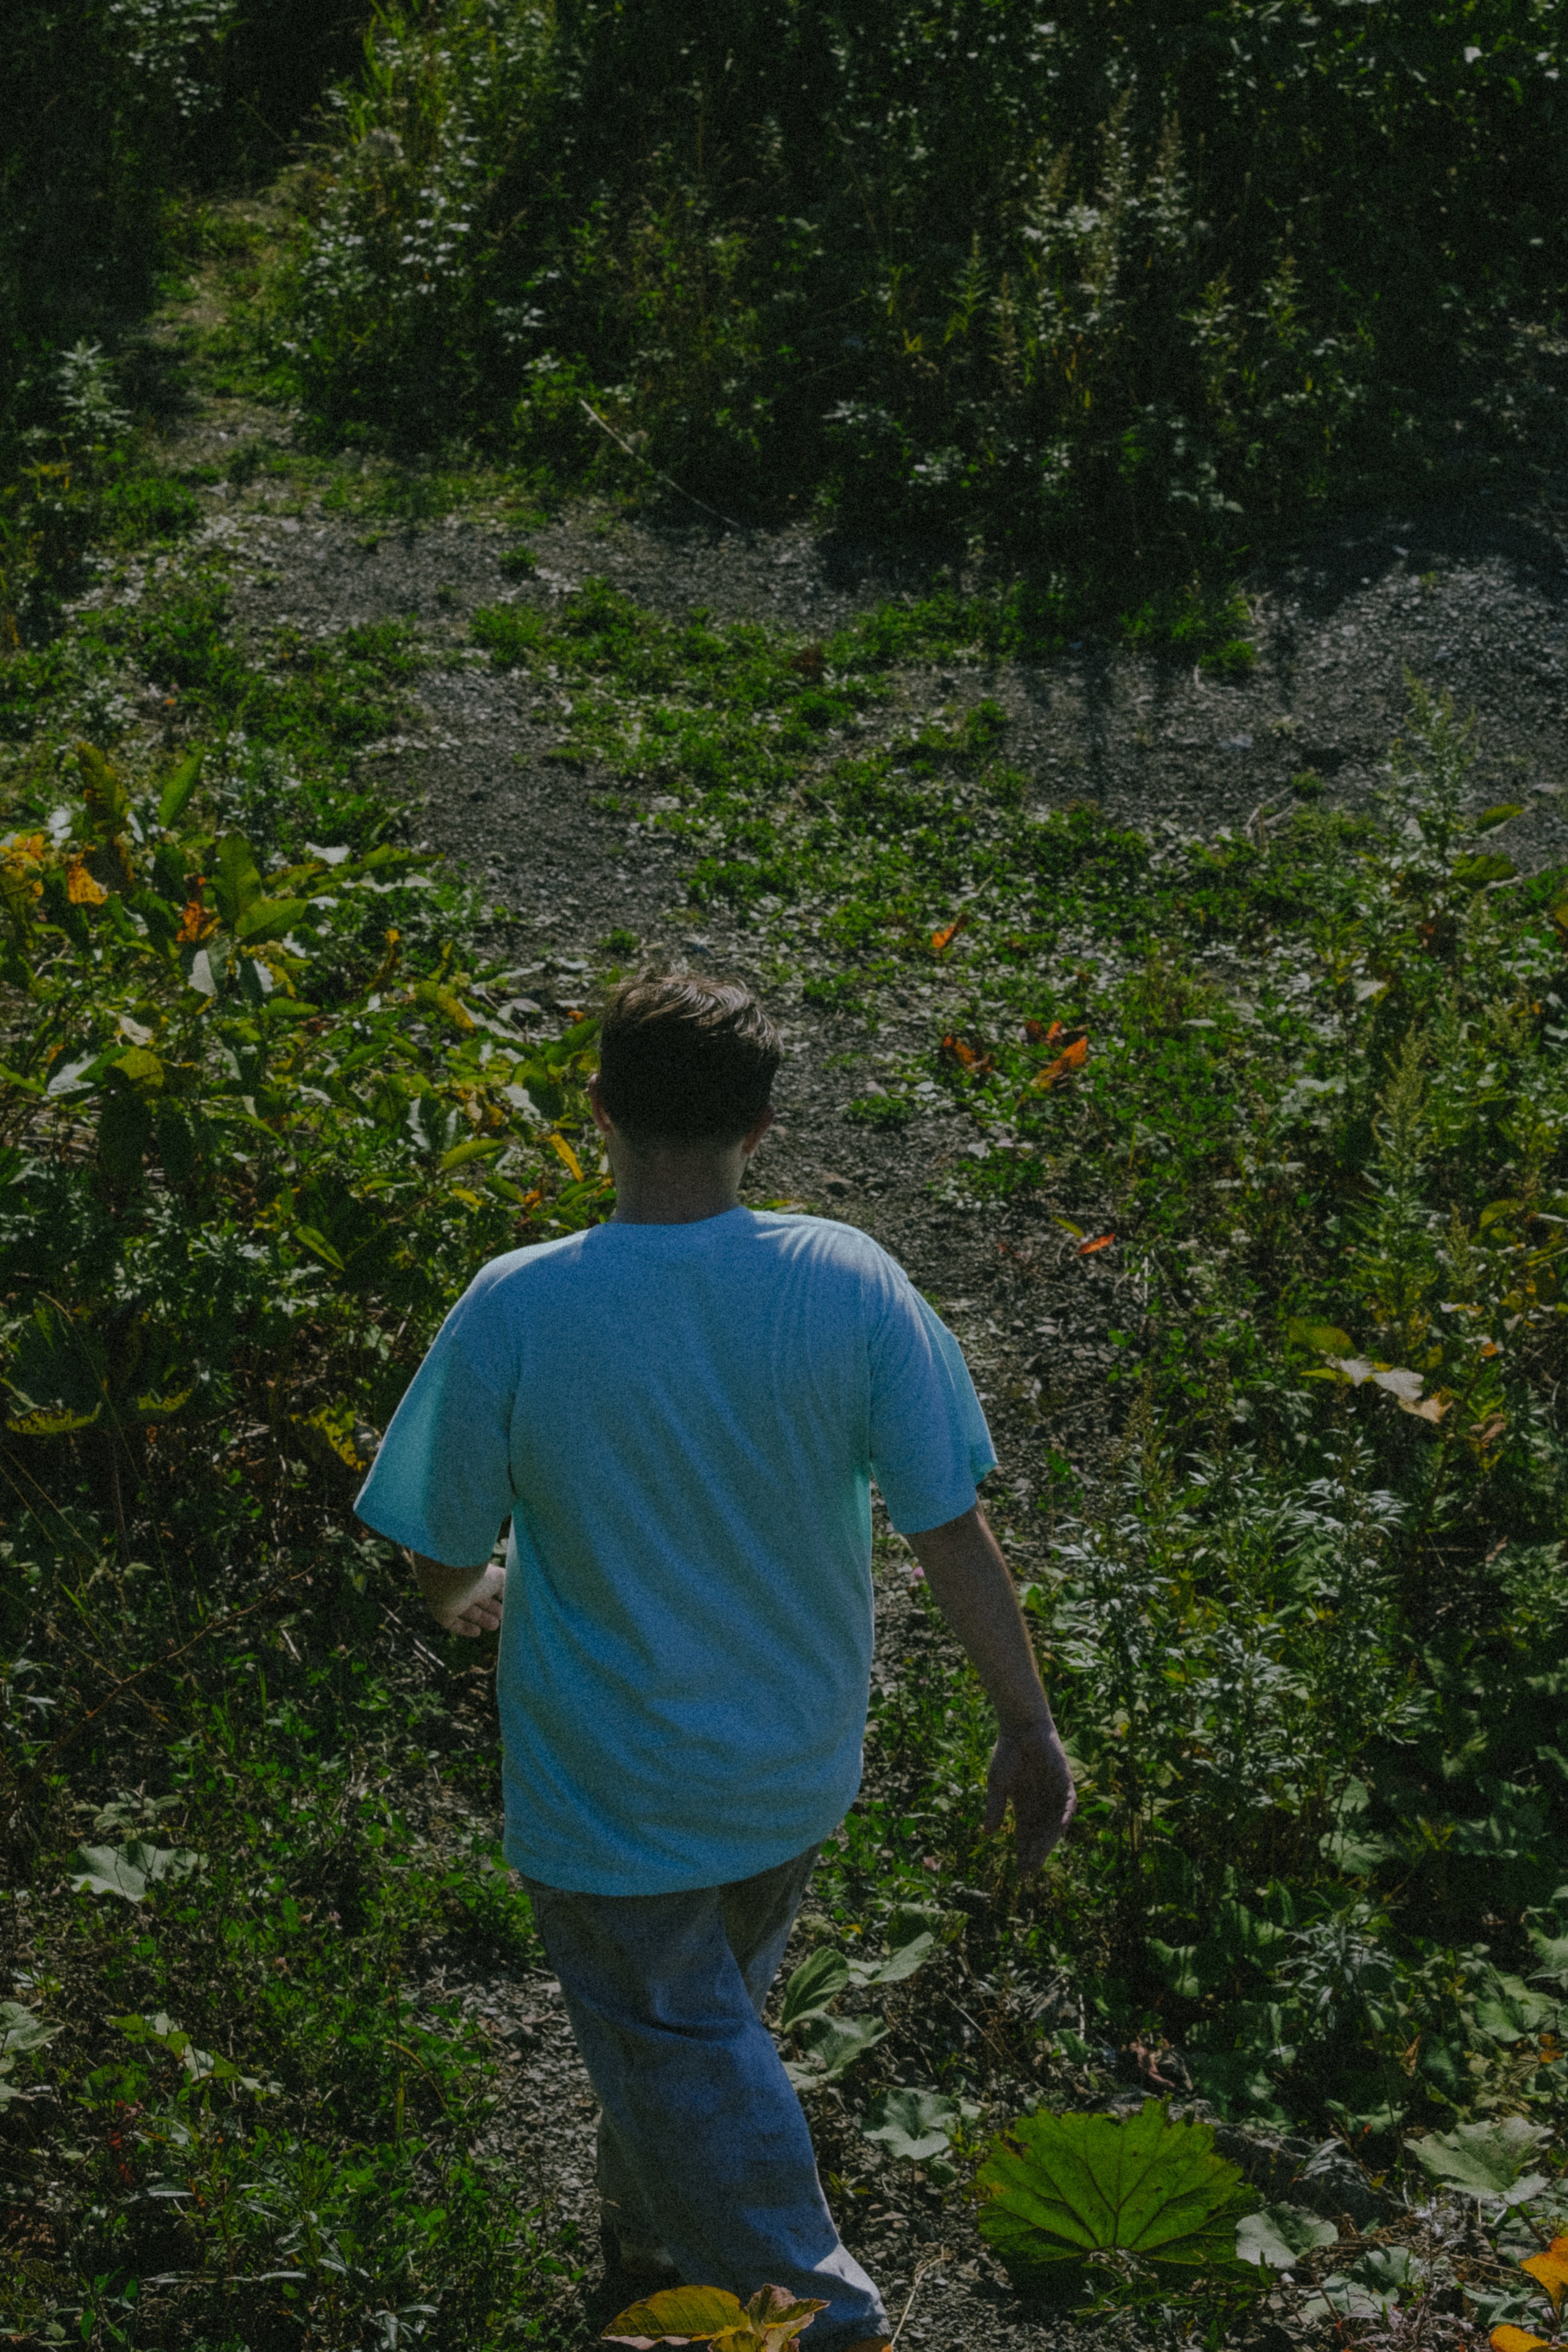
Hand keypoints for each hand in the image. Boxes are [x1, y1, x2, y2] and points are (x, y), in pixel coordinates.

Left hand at [424, 1561, 505, 1637]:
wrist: (451, 1581)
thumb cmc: (478, 1576)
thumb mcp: (500, 1578)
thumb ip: (507, 1584)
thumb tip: (509, 1593)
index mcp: (474, 1572)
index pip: (486, 1585)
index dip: (497, 1595)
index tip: (507, 1604)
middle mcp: (462, 1584)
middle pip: (477, 1599)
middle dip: (490, 1609)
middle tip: (502, 1618)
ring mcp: (451, 1598)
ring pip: (467, 1611)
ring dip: (481, 1619)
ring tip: (495, 1626)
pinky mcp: (442, 1613)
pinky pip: (453, 1623)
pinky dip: (465, 1628)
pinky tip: (477, 1632)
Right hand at [983, 1715, 1075, 1874]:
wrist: (1021, 1728)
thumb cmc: (1007, 1753)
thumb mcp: (997, 1784)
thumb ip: (995, 1808)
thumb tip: (987, 1834)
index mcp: (1024, 1807)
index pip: (1026, 1837)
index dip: (1024, 1855)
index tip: (1021, 1874)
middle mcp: (1042, 1805)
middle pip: (1040, 1836)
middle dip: (1035, 1854)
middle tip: (1029, 1871)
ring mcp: (1055, 1795)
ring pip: (1054, 1826)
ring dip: (1048, 1842)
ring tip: (1040, 1858)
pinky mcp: (1066, 1783)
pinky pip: (1069, 1805)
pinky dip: (1065, 1816)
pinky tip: (1059, 1828)